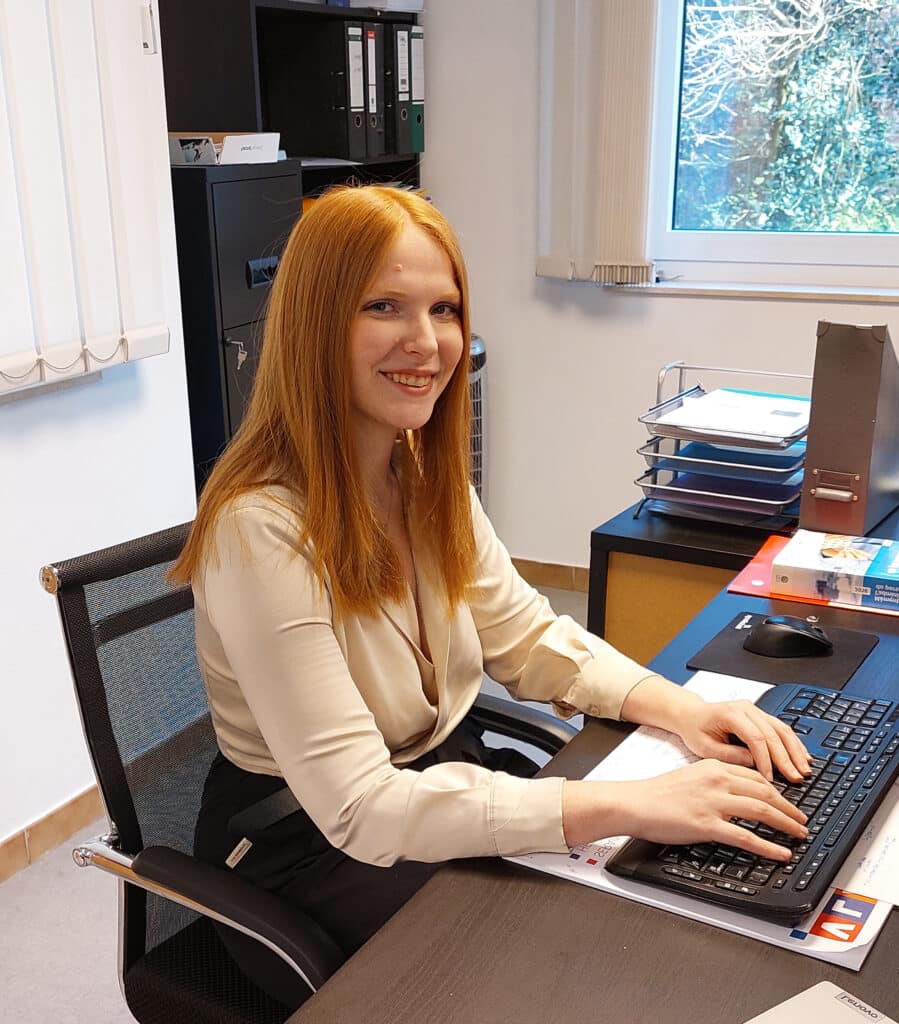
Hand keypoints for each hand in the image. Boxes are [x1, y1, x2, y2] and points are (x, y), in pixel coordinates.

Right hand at [608, 760, 807, 859]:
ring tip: (799, 834)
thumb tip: (737, 794)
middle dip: (789, 807)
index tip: (787, 801)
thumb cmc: (657, 793)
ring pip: (762, 810)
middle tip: (801, 820)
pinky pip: (746, 836)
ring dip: (786, 823)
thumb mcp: (691, 776)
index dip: (777, 790)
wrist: (635, 802)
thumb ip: (715, 782)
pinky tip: (780, 852)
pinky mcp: (707, 825)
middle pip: (765, 791)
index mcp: (714, 767)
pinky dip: (768, 846)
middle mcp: (717, 780)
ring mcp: (713, 803)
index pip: (756, 776)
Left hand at [673, 698, 812, 782]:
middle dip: (786, 758)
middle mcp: (746, 709)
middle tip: (796, 778)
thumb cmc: (695, 730)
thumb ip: (729, 755)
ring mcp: (755, 710)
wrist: (691, 714)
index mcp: (731, 714)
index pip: (756, 737)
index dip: (766, 759)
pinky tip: (802, 757)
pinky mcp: (760, 716)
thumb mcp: (704, 747)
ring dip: (795, 751)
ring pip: (782, 729)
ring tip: (804, 770)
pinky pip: (781, 729)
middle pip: (773, 733)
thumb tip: (754, 764)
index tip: (770, 778)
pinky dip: (793, 744)